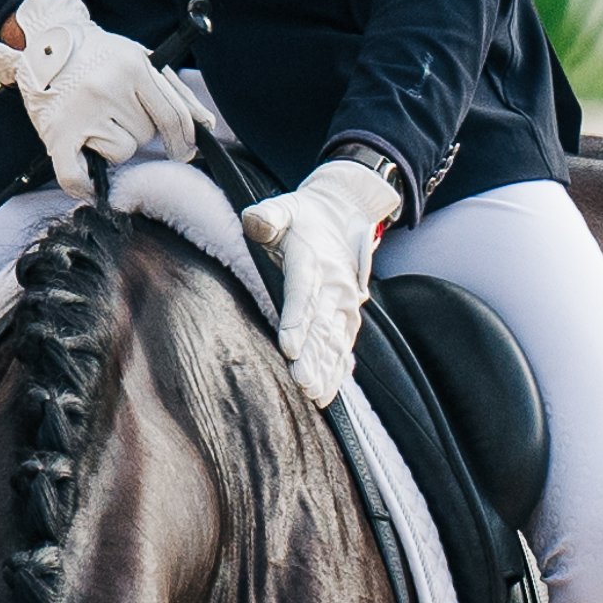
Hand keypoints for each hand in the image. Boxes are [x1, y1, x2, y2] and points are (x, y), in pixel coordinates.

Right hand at [0, 0, 203, 199]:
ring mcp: (82, 112)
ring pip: (121, 152)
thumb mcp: (140, 60)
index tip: (185, 151)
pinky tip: (89, 184)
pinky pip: (76, 175)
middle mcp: (107, 87)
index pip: (172, 115)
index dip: (183, 138)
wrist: (45, 43)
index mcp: (133, 67)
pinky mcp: (57, 133)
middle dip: (137, 129)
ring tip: (96, 121)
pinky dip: (84, 185)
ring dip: (113, 145)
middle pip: (145, 134)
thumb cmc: (99, 56)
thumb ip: (175, 92)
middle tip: (115, 111)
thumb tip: (206, 124)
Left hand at [242, 159, 401, 406]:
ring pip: (336, 341)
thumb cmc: (301, 216)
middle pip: (322, 326)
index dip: (297, 321)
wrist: (342, 212)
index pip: (303, 293)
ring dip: (327, 369)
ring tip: (316, 395)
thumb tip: (255, 221)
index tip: (289, 346)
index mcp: (311, 261)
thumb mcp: (282, 207)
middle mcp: (332, 285)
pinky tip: (329, 391)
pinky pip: (344, 344)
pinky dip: (338, 368)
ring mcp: (343, 301)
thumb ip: (268, 216)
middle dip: (313, 358)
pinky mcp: (347, 313)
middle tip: (303, 384)